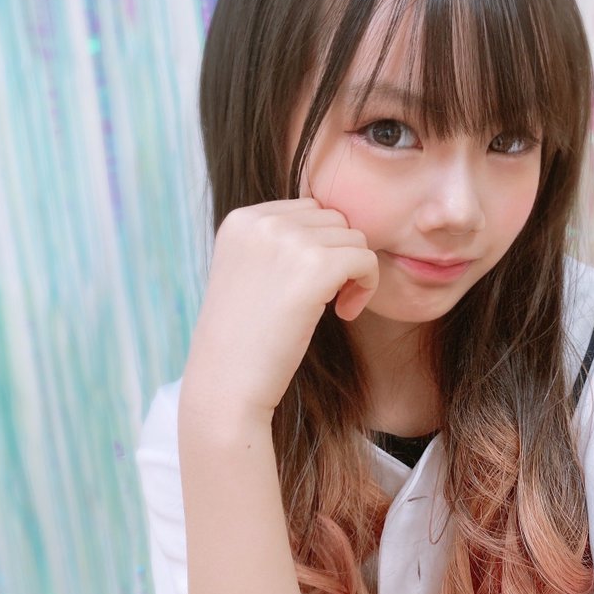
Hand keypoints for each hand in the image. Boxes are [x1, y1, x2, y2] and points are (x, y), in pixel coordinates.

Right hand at [180, 198, 378, 423]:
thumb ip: (280, 241)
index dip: (321, 245)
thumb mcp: (248, 271)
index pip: (309, 209)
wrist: (227, 384)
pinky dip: (367, 286)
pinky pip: (366, 260)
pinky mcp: (315, 266)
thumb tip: (339, 224)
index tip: (312, 284)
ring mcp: (288, 241)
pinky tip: (345, 313)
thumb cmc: (244, 338)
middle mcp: (262, 221)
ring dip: (355, 272)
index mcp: (242, 219)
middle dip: (340, 255)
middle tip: (329, 298)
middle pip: (334, 219)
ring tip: (336, 307)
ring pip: (354, 238)